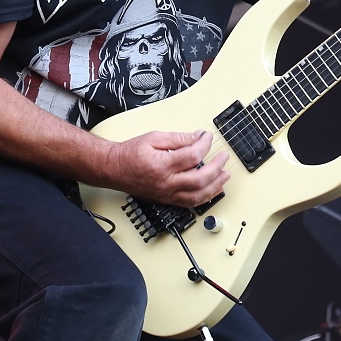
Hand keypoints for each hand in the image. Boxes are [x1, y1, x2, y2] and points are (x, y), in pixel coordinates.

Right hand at [102, 129, 229, 206]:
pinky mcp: (167, 200)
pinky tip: (213, 189)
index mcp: (162, 164)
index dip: (204, 144)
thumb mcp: (154, 137)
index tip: (207, 137)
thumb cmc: (131, 153)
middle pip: (199, 179)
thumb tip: (197, 137)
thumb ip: (178, 138)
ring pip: (197, 196)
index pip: (192, 155)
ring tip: (225, 175)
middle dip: (216, 167)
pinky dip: (205, 197)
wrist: (114, 169)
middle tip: (224, 157)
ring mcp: (167, 194)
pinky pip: (190, 203)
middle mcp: (166, 182)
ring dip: (216, 186)